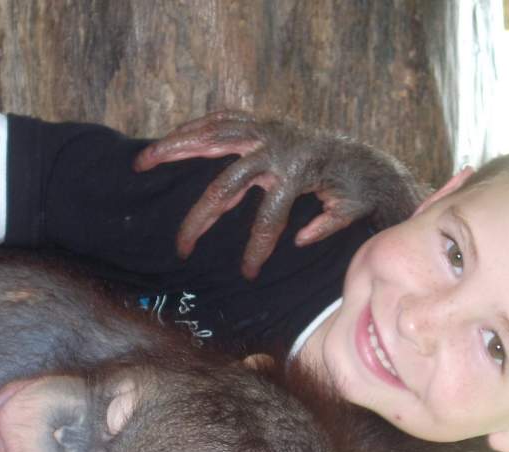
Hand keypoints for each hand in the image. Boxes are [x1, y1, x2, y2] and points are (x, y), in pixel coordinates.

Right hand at [134, 110, 422, 278]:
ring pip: (212, 138)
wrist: (365, 155)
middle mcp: (276, 148)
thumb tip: (299, 239)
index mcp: (298, 172)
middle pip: (225, 185)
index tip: (248, 274)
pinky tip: (170, 140)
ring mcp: (265, 131)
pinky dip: (195, 128)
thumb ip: (328, 224)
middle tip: (181, 247)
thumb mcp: (351, 210)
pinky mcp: (262, 123)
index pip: (268, 219)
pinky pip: (221, 120)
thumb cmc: (357, 189)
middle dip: (200, 219)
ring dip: (175, 149)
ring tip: (143, 161)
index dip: (257, 249)